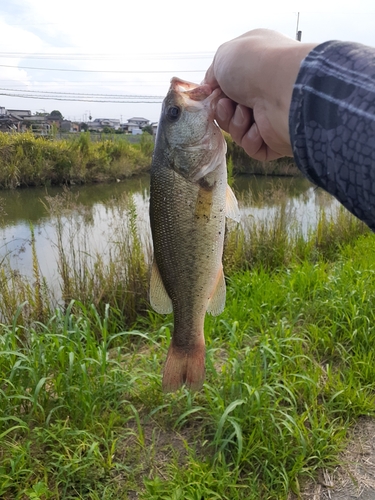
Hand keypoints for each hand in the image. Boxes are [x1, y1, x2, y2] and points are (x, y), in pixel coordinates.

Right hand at [204, 29, 317, 160]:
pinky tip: (258, 128)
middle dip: (223, 111)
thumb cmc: (255, 64)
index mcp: (255, 67)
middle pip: (229, 111)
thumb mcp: (224, 56)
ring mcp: (271, 115)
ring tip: (246, 112)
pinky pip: (252, 147)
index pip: (228, 87)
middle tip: (226, 105)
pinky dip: (249, 138)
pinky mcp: (276, 138)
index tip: (210, 95)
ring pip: (238, 130)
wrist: (284, 88)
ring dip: (236, 123)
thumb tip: (210, 90)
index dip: (215, 94)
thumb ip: (212, 74)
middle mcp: (264, 90)